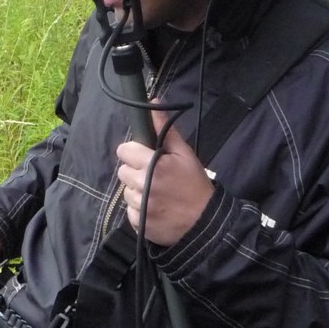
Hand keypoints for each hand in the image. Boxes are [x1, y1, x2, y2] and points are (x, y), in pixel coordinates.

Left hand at [115, 111, 212, 246]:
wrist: (205, 222)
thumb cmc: (195, 184)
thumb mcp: (185, 154)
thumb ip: (166, 130)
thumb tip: (153, 103)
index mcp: (153, 166)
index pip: (124, 151)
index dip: (134, 152)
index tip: (144, 156)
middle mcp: (143, 186)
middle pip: (123, 171)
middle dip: (135, 171)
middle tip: (154, 176)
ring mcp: (140, 207)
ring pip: (126, 192)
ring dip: (137, 191)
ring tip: (157, 194)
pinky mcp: (138, 224)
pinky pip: (130, 211)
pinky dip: (139, 209)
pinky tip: (156, 208)